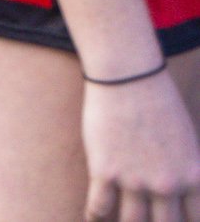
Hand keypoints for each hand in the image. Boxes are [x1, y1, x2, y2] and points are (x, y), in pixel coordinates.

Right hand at [83, 70, 199, 221]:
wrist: (128, 77)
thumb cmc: (159, 102)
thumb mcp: (187, 141)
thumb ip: (184, 171)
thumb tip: (175, 191)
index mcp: (193, 176)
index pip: (196, 218)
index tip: (173, 219)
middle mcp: (166, 184)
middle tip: (147, 219)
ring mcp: (135, 180)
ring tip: (120, 221)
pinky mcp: (105, 171)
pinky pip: (99, 208)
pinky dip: (95, 217)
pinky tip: (94, 218)